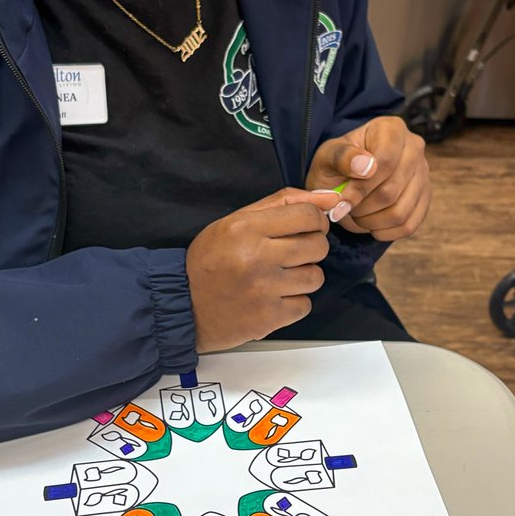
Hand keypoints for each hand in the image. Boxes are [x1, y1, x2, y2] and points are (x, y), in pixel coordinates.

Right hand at [186, 188, 341, 353]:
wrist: (183, 303)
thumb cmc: (210, 259)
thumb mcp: (236, 221)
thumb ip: (283, 203)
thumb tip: (331, 198)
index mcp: (246, 227)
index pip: (308, 215)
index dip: (316, 220)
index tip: (307, 228)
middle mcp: (256, 256)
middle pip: (318, 246)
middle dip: (311, 248)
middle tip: (291, 254)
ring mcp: (264, 289)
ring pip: (315, 277)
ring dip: (303, 277)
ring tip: (279, 277)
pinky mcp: (268, 318)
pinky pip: (305, 305)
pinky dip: (293, 302)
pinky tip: (273, 298)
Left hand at [306, 115, 430, 240]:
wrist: (344, 177)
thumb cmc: (335, 164)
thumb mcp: (327, 156)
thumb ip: (342, 157)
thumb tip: (367, 167)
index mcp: (391, 129)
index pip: (385, 162)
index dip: (361, 187)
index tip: (340, 201)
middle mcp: (415, 148)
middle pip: (392, 190)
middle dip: (362, 207)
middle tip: (343, 209)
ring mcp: (423, 174)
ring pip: (401, 212)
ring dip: (371, 222)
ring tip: (355, 215)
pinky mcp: (425, 198)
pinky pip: (409, 225)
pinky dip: (385, 232)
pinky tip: (369, 224)